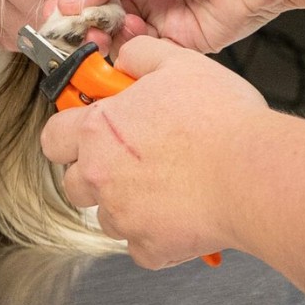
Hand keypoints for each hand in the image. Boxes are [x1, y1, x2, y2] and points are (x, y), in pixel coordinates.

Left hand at [41, 36, 268, 267]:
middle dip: (95, 172)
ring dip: (127, 203)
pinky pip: (141, 246)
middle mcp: (100, 176)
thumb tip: (125, 59)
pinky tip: (182, 212)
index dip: (68, 133)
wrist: (251, 173)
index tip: (88, 130)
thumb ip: (140, 55)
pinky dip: (156, 234)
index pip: (53, 137)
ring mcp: (123, 216)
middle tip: (131, 159)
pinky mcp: (149, 249)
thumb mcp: (178, 62)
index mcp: (99, 130)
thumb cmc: (219, 119)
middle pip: (73, 182)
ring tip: (166, 185)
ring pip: (107, 216)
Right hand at [54, 0, 293, 52]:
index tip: (58, 11)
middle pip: (105, 15)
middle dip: (86, 24)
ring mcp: (168, 17)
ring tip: (99, 34)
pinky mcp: (188, 42)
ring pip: (124, 38)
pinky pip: (153, 53)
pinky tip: (127, 40)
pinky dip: (135, 51)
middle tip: (72, 29)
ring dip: (108, 38)